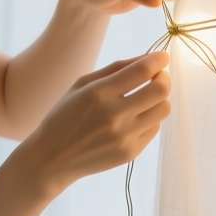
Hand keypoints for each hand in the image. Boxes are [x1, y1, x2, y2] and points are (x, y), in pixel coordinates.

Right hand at [14, 51, 171, 192]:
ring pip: (163, 109)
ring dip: (160, 98)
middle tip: (157, 76)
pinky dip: (150, 118)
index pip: (142, 70)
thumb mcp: (81, 84)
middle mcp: (114, 115)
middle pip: (160, 89)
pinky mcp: (129, 153)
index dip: (158, 59)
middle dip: (164, 77)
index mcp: (98, 93)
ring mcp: (123, 137)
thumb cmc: (65, 116)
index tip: (162, 56)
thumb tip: (148, 58)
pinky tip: (136, 116)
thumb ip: (116, 68)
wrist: (52, 158)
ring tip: (147, 97)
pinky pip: (154, 128)